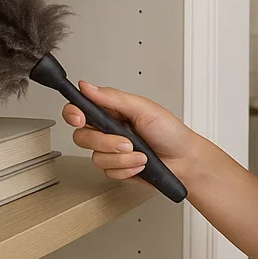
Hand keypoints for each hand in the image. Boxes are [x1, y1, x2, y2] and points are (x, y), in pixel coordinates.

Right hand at [62, 81, 199, 181]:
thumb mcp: (143, 109)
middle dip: (106, 142)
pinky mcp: (116, 167)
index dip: (73, 113)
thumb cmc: (170, 132)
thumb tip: (87, 87)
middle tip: (127, 142)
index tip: (79, 118)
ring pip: (96, 157)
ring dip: (122, 158)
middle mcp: (109, 130)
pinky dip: (126, 169)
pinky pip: (108, 171)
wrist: (185, 160)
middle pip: (83, 136)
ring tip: (141, 154)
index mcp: (113, 111)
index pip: (81, 109)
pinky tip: (140, 164)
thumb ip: (113, 98)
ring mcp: (111, 150)